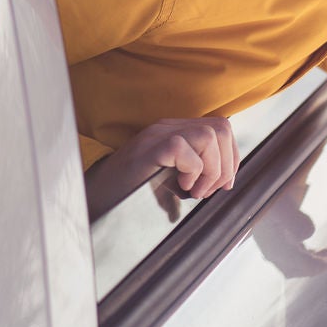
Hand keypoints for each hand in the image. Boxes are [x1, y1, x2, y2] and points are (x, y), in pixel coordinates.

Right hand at [85, 115, 238, 212]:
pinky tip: (180, 186)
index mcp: (174, 132)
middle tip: (207, 190)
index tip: (223, 185)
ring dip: (210, 169)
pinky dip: (192, 170)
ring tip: (193, 190)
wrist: (96, 198)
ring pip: (209, 135)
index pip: (220, 129)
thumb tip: (223, 182)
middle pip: (221, 128)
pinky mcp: (148, 149)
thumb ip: (193, 172)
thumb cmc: (130, 192)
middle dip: (225, 165)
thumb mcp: (168, 178)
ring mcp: (156, 136)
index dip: (231, 158)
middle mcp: (167, 128)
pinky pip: (184, 148)